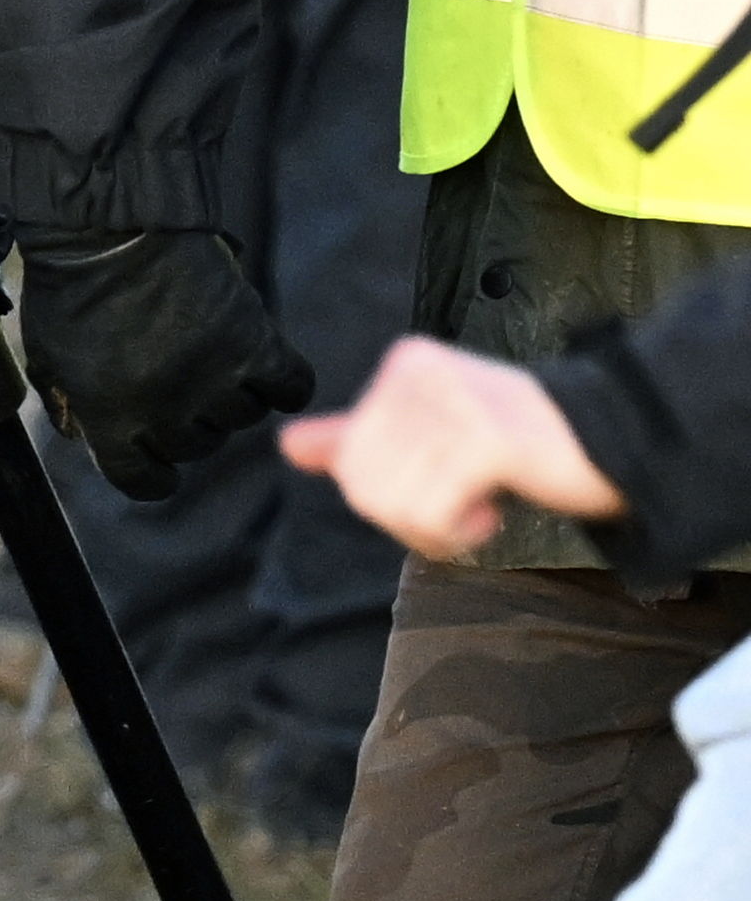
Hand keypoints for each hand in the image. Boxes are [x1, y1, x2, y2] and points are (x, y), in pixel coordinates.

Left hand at [16, 223, 316, 498]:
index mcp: (111, 419)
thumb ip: (66, 403)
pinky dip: (285, 382)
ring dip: (230, 395)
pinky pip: (291, 387)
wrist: (107, 226)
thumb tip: (82, 435)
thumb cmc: (69, 287)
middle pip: (197, 445)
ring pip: (242, 418)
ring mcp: (213, 378)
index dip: (151, 471)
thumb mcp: (45, 354)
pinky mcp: (253, 343)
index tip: (156, 455)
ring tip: (212, 357)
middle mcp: (166, 410)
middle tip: (178, 380)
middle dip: (187, 421)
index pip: (142, 481)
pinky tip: (266, 367)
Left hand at [283, 333, 625, 557]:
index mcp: (404, 365)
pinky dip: (455, 535)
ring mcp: (454, 403)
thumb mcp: (431, 432)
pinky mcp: (486, 439)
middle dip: (406, 519)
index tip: (441, 487)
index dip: (387, 497)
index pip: (350, 460)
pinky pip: (429, 515)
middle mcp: (421, 373)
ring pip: (391, 504)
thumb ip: (360, 438)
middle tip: (458, 510)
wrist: (612, 444)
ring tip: (476, 509)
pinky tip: (489, 516)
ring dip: (434, 531)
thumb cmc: (517, 443)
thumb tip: (288, 446)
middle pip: (361, 485)